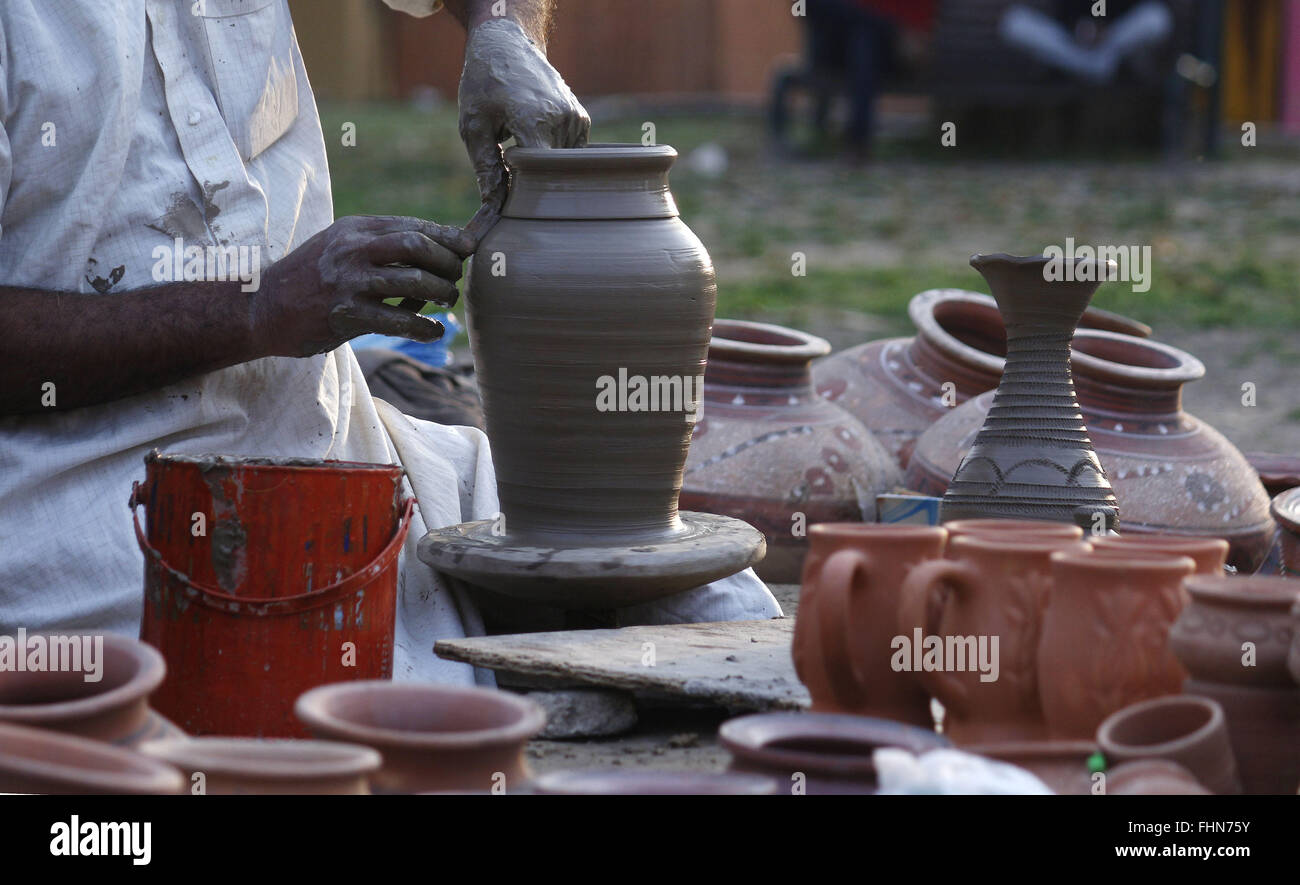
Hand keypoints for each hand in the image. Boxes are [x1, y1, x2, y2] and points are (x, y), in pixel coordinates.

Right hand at [258, 215, 474, 356]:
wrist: (262, 308)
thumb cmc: (312, 280)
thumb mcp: (341, 248)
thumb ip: (381, 246)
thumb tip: (437, 252)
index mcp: (355, 229)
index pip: (412, 226)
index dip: (447, 237)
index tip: (470, 247)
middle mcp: (353, 249)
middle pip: (418, 246)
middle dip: (447, 262)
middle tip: (455, 278)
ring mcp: (349, 281)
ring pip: (414, 281)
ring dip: (441, 293)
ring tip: (447, 301)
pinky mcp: (346, 315)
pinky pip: (399, 320)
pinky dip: (424, 327)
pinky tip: (433, 331)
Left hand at [457, 17, 589, 214]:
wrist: (506, 44)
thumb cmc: (484, 82)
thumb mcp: (473, 125)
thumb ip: (486, 168)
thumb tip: (495, 207)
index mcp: (533, 120)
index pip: (537, 176)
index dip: (520, 188)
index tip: (505, 186)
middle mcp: (562, 119)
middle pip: (549, 173)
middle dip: (529, 177)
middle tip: (506, 163)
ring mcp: (576, 119)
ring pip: (561, 166)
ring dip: (540, 164)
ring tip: (518, 139)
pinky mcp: (582, 120)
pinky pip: (570, 154)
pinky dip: (552, 154)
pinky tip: (534, 134)